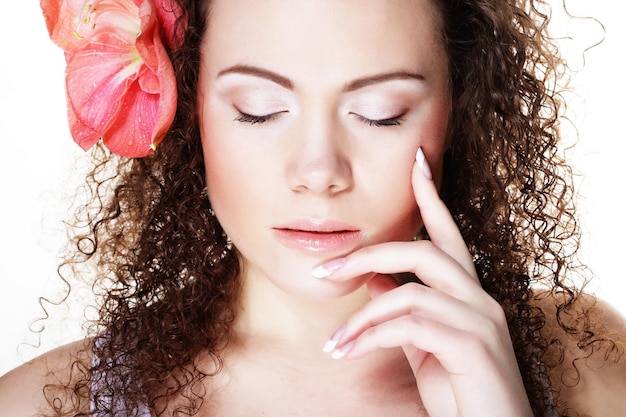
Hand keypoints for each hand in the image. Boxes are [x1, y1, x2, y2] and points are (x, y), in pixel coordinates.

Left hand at [313, 148, 533, 416]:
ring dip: (362, 316)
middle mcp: (480, 298)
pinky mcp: (474, 347)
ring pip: (411, 290)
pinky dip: (372, 335)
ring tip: (334, 342)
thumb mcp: (422, 344)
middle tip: (325, 271)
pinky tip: (348, 352)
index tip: (418, 161)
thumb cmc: (459, 390)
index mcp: (467, 293)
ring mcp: (481, 321)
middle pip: (424, 252)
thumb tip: (374, 281)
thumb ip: (403, 311)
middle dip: (369, 254)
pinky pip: (412, 325)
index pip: (449, 234)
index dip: (432, 196)